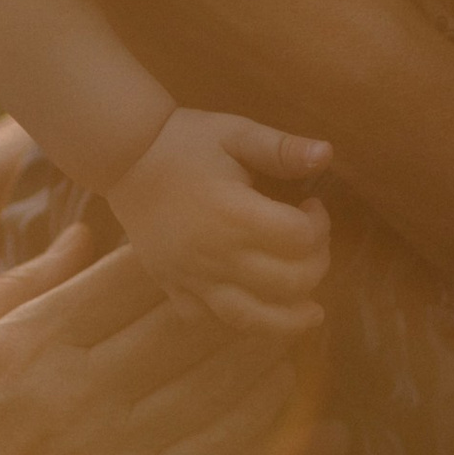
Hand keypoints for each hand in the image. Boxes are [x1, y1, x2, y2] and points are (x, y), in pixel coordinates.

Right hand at [0, 232, 325, 454]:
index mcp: (32, 343)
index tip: (203, 240)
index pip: (133, 277)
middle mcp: (77, 396)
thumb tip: (87, 236)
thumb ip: (25, 284)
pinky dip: (264, 431)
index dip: (181, 251)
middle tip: (268, 275)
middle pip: (187, 326)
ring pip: (216, 392)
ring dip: (262, 356)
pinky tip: (287, 404)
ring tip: (289, 331)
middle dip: (237, 294)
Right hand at [109, 108, 332, 336]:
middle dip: (316, 265)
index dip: (320, 225)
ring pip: (252, 319)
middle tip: (311, 244)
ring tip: (311, 313)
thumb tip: (327, 153)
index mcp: (234, 214)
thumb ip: (281, 148)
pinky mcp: (173, 288)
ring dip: (289, 319)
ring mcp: (192, 278)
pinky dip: (238, 321)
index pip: (300, 239)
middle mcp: (216, 255)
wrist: (125, 157)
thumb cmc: (185, 141)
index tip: (312, 206)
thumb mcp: (236, 133)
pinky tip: (255, 307)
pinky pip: (210, 320)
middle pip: (288, 283)